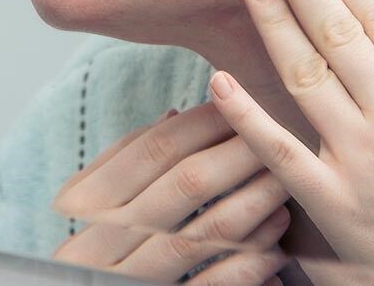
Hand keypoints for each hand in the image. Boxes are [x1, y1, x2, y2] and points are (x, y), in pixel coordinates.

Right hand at [51, 103, 290, 284]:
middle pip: (187, 184)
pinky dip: (248, 266)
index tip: (239, 105)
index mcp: (89, 200)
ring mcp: (138, 274)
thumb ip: (125, 158)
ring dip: (253, 205)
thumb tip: (173, 114)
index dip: (201, 124)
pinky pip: (214, 284)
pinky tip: (275, 249)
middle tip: (280, 137)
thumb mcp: (89, 199)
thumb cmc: (95, 243)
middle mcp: (112, 234)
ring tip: (284, 186)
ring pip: (207, 233)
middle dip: (239, 156)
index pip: (154, 148)